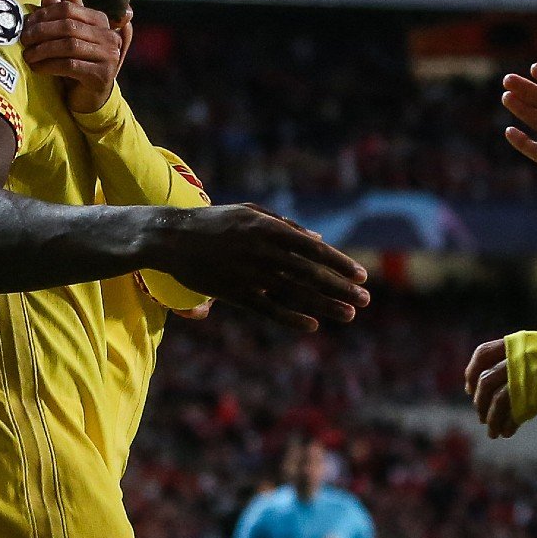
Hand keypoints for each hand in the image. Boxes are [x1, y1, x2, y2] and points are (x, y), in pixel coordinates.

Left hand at [19, 1, 127, 113]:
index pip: (68, 9)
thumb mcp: (67, 38)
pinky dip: (49, 65)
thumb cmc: (76, 64)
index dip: (44, 14)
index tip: (26, 24)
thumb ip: (60, 17)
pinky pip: (70, 65)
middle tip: (23, 40)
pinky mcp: (102, 75)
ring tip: (28, 55)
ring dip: (43, 49)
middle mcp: (109, 36)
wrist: (90, 96)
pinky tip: (37, 68)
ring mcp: (109, 56)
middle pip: (68, 26)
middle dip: (41, 32)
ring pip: (69, 45)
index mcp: (100, 21)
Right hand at [148, 205, 369, 331]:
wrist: (171, 237)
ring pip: (295, 293)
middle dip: (340, 287)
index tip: (361, 275)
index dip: (340, 263)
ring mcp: (249, 273)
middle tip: (365, 299)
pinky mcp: (234, 293)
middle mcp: (263, 251)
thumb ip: (285, 225)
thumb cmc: (215, 222)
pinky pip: (268, 309)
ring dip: (325, 305)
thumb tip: (318, 239)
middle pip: (310, 273)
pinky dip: (291, 318)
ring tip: (349, 314)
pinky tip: (312, 325)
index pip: (314, 249)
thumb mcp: (250, 213)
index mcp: (269, 228)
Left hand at [465, 339, 518, 437]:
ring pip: (498, 399)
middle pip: (486, 381)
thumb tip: (491, 386)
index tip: (469, 390)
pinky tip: (507, 432)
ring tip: (493, 432)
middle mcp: (521, 355)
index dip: (472, 372)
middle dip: (481, 403)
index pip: (483, 353)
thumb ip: (520, 361)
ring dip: (492, 419)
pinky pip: (515, 413)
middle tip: (481, 419)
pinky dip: (508, 424)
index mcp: (519, 342)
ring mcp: (531, 374)